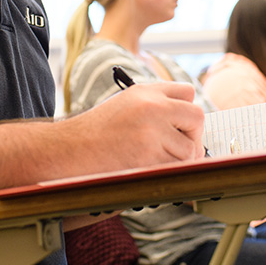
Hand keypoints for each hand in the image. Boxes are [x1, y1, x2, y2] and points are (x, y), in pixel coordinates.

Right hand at [75, 81, 204, 170]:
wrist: (69, 149)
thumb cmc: (95, 132)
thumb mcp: (125, 105)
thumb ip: (155, 106)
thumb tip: (187, 126)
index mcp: (145, 91)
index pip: (187, 92)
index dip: (187, 112)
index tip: (183, 126)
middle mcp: (152, 106)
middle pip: (196, 117)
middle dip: (194, 136)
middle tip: (183, 149)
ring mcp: (152, 131)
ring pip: (189, 149)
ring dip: (180, 160)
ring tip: (159, 162)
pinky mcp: (149, 156)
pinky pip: (176, 168)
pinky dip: (169, 173)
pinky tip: (152, 170)